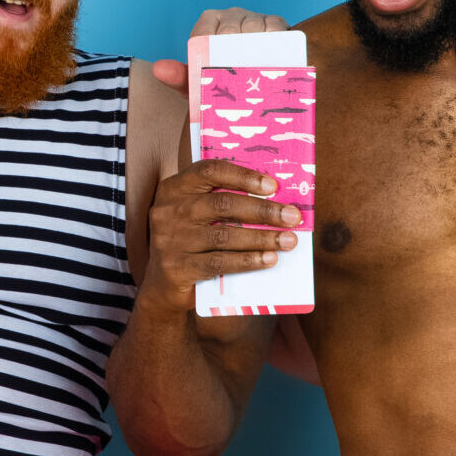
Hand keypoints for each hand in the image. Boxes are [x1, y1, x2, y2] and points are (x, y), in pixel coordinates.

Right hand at [139, 159, 300, 333]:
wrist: (163, 284)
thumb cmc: (190, 241)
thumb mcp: (196, 214)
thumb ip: (222, 202)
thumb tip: (275, 199)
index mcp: (174, 188)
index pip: (210, 171)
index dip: (243, 176)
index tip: (273, 186)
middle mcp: (169, 211)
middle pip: (222, 204)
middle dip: (263, 210)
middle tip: (292, 216)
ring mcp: (170, 240)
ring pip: (224, 235)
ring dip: (262, 238)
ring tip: (288, 240)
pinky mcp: (177, 268)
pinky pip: (219, 262)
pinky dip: (248, 260)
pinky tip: (269, 259)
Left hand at [150, 7, 294, 90]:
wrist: (247, 90)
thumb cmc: (218, 82)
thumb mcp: (197, 83)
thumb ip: (177, 77)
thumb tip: (158, 69)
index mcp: (208, 23)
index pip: (205, 31)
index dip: (210, 51)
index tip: (216, 69)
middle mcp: (230, 15)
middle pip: (230, 29)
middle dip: (232, 51)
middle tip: (236, 73)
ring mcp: (253, 17)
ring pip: (254, 26)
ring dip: (255, 47)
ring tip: (253, 68)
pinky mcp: (275, 23)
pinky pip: (274, 25)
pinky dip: (274, 39)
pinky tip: (272, 56)